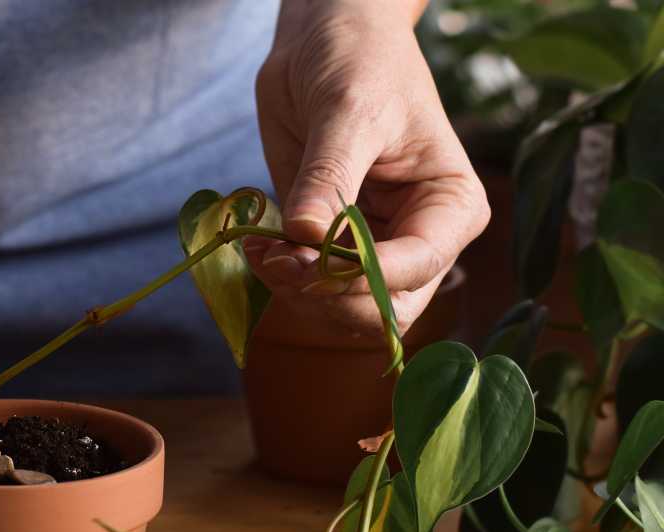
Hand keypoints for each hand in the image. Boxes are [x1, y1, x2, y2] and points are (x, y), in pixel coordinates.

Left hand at [251, 0, 488, 341]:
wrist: (325, 42)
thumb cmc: (359, 60)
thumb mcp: (348, 109)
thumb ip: (329, 176)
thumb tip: (306, 235)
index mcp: (451, 208)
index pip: (416, 267)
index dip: (360, 276)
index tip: (305, 254)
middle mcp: (419, 240)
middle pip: (382, 310)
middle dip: (326, 296)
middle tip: (277, 258)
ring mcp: (374, 250)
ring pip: (343, 311)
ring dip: (296, 292)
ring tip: (262, 248)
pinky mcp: (330, 247)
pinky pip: (309, 288)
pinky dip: (280, 279)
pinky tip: (258, 246)